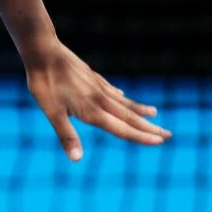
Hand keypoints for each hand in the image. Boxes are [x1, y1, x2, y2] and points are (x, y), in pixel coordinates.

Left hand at [25, 40, 171, 161]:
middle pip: (128, 116)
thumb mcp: (51, 112)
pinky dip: (120, 95)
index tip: (160, 142)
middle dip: (148, 127)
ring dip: (139, 109)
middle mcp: (99, 98)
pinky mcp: (90, 75)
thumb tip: (77, 160)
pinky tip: (122, 95)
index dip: (140, 137)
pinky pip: (110, 88)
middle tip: (169, 135)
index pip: (121, 128)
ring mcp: (96, 85)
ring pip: (122, 101)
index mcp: (92, 110)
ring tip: (154, 113)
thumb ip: (66, 135)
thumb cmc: (44, 83)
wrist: (43, 51)